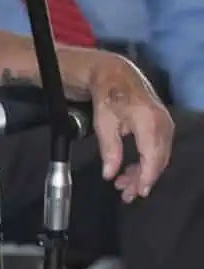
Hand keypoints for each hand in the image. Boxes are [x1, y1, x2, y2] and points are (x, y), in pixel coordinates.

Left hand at [87, 56, 173, 201]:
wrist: (117, 74)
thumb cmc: (108, 95)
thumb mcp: (103, 123)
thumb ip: (109, 150)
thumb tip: (109, 174)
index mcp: (148, 121)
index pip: (152, 156)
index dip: (147, 177)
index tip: (140, 192)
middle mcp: (163, 122)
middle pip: (158, 159)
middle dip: (143, 179)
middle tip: (126, 194)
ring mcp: (166, 123)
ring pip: (159, 156)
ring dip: (144, 173)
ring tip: (125, 186)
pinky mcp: (164, 125)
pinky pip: (158, 149)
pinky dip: (146, 162)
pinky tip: (132, 171)